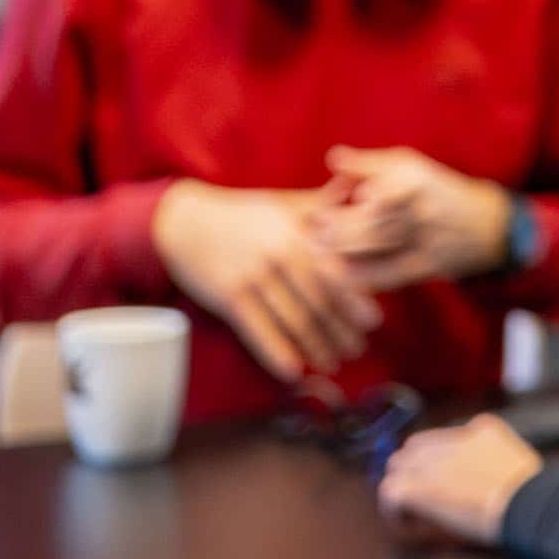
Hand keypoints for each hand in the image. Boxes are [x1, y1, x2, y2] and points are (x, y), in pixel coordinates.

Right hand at [151, 180, 381, 381]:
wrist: (185, 221)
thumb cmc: (242, 214)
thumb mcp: (281, 204)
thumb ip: (320, 204)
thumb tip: (356, 188)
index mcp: (294, 233)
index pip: (332, 270)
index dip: (354, 298)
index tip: (373, 321)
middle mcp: (276, 255)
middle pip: (317, 299)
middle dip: (339, 329)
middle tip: (356, 350)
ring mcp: (251, 276)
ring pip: (291, 319)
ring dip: (314, 346)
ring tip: (331, 363)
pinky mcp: (228, 297)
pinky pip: (256, 329)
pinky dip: (275, 352)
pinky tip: (292, 371)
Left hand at [310, 146, 513, 287]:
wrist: (487, 225)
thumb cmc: (437, 189)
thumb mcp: (410, 166)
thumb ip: (369, 164)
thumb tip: (332, 158)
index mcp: (416, 179)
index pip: (373, 190)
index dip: (341, 202)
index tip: (315, 210)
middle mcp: (422, 207)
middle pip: (370, 221)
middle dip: (336, 229)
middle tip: (310, 234)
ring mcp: (427, 239)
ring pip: (378, 246)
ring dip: (342, 250)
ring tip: (317, 250)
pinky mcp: (429, 265)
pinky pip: (390, 274)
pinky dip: (364, 276)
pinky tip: (341, 275)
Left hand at [377, 415, 545, 547]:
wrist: (529, 503)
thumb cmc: (533, 492)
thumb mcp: (519, 463)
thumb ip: (498, 460)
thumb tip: (486, 482)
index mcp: (482, 428)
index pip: (446, 437)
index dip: (440, 462)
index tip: (446, 482)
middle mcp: (454, 438)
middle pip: (415, 447)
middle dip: (415, 470)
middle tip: (424, 498)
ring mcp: (435, 460)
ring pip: (397, 465)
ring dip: (403, 486)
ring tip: (415, 512)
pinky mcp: (421, 485)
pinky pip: (390, 491)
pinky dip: (392, 508)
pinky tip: (407, 522)